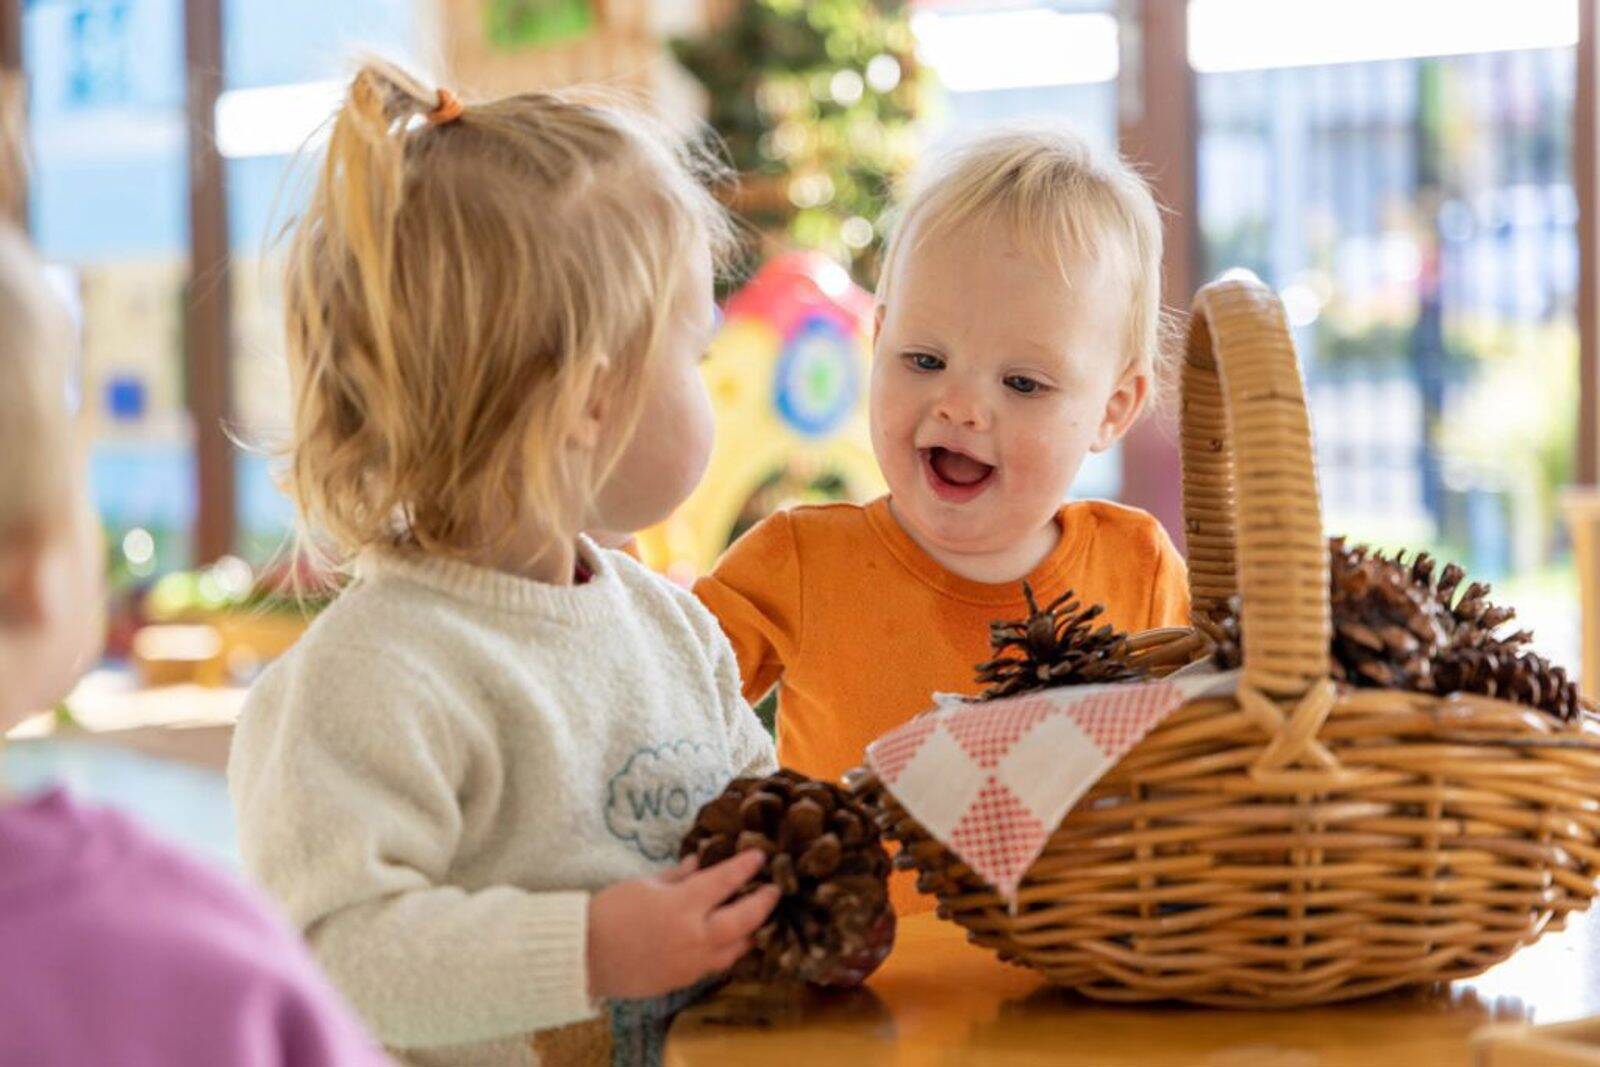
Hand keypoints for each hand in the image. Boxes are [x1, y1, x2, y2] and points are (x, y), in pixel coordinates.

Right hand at [586, 850, 778, 1000]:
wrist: (583, 956)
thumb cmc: (608, 912)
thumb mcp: (644, 884)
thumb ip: (678, 876)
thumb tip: (699, 862)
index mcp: (682, 906)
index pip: (725, 881)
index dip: (746, 866)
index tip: (761, 855)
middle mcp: (694, 936)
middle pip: (745, 921)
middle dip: (764, 904)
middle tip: (775, 890)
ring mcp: (691, 962)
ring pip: (736, 949)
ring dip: (751, 932)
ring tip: (759, 918)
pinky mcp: (683, 980)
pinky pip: (716, 965)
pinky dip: (728, 951)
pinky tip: (731, 941)